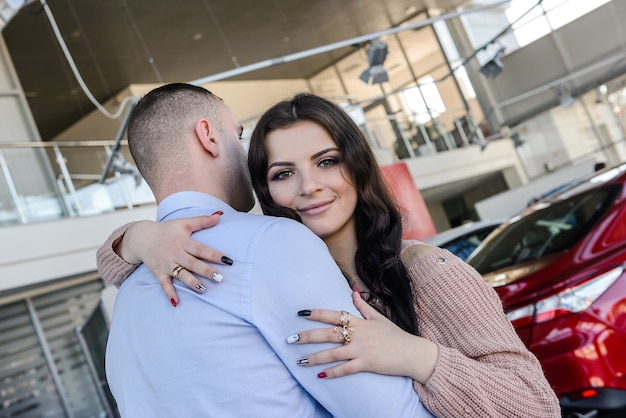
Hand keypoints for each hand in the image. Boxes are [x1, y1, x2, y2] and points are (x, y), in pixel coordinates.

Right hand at [118, 213, 231, 304]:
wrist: (142, 237)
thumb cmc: (167, 230)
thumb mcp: (184, 222)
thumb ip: (202, 220)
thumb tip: (220, 214)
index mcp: (182, 241)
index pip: (200, 249)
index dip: (214, 254)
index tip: (227, 260)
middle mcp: (175, 253)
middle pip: (192, 263)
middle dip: (206, 271)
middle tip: (220, 278)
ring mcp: (166, 264)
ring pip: (180, 275)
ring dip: (191, 283)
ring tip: (203, 289)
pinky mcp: (159, 273)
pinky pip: (164, 285)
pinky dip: (169, 293)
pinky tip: (176, 303)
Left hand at [290, 291, 437, 382]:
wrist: (412, 352)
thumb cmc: (395, 335)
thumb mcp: (379, 318)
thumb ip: (363, 306)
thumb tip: (353, 292)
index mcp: (360, 322)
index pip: (334, 314)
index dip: (317, 313)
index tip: (301, 313)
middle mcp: (358, 334)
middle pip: (328, 334)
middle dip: (307, 337)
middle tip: (290, 339)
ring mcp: (362, 350)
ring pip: (333, 353)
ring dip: (315, 358)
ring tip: (299, 361)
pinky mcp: (367, 364)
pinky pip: (346, 369)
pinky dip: (333, 373)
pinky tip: (320, 376)